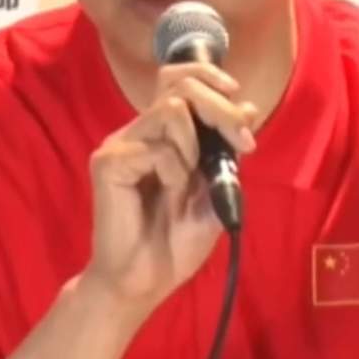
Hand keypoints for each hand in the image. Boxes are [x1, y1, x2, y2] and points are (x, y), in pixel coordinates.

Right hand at [87, 63, 257, 317]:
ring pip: (170, 110)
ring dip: (195, 145)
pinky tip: (169, 195)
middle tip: (241, 141)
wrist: (146, 281)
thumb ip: (228, 149)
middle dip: (220, 107)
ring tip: (189, 180)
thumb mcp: (216, 189)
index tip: (239, 102)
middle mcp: (139, 130)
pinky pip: (157, 149)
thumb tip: (249, 107)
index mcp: (161, 133)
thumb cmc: (176, 240)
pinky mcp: (109, 162)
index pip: (178, 78)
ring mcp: (121, 144)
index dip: (210, 77)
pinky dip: (175, 171)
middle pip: (178, 85)